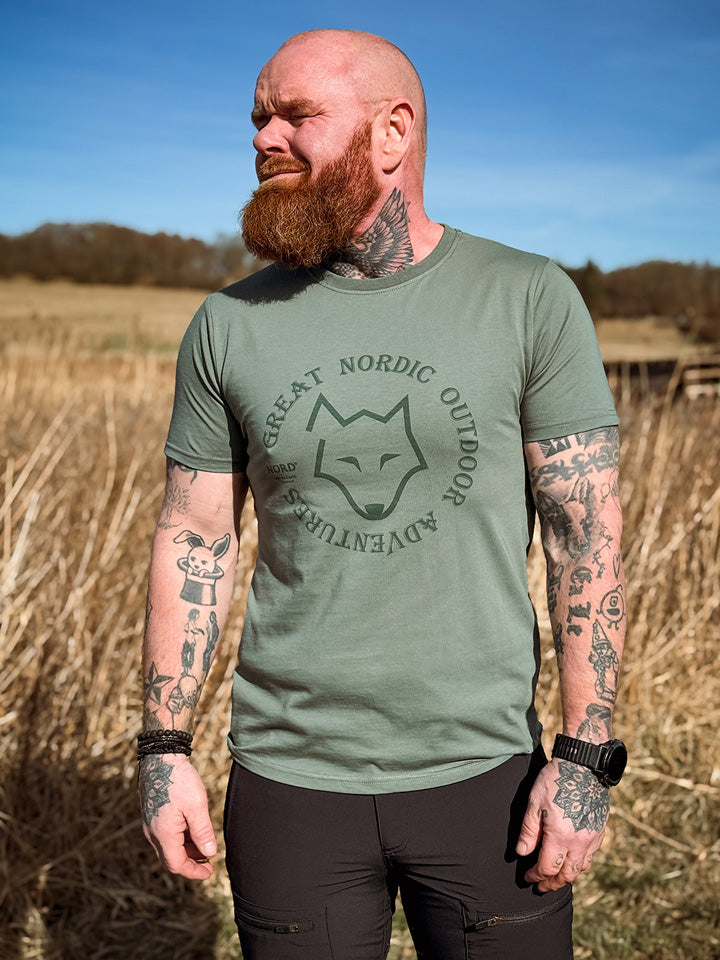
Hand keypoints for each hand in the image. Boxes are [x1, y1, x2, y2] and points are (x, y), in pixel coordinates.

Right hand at [139, 754, 216, 879]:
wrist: (160, 758)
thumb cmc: (179, 779)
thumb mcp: (197, 805)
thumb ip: (203, 832)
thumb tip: (210, 853)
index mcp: (163, 834)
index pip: (176, 864)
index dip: (194, 872)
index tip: (210, 871)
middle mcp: (152, 832)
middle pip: (171, 858)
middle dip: (191, 863)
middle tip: (209, 862)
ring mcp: (150, 824)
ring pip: (168, 847)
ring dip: (186, 850)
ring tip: (205, 845)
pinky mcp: (151, 815)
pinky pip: (165, 836)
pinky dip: (180, 839)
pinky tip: (193, 832)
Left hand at [515, 758, 608, 891]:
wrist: (583, 765)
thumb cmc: (556, 780)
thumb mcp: (535, 803)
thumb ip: (529, 831)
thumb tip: (522, 852)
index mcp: (561, 836)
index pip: (547, 867)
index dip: (535, 875)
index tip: (528, 876)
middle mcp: (579, 842)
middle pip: (566, 874)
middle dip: (552, 883)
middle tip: (541, 885)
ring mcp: (592, 838)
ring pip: (581, 868)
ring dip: (567, 876)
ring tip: (556, 877)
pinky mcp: (600, 831)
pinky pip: (591, 856)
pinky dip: (580, 864)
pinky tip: (572, 860)